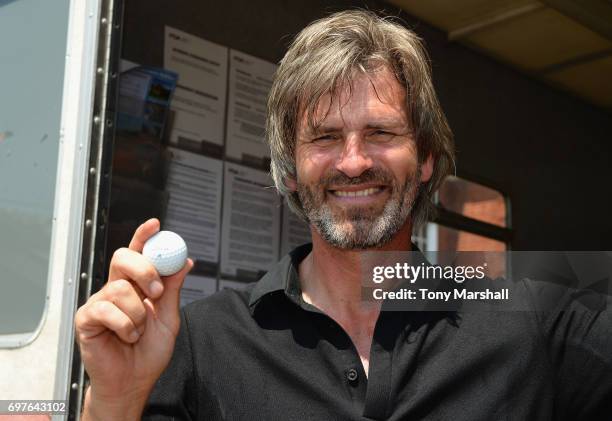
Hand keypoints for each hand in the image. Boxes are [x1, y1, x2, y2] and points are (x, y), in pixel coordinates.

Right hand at [75, 219, 192, 418]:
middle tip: (157, 290)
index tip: (156, 224)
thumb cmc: (149, 352)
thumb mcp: (169, 318)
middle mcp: (117, 288)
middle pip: (122, 257)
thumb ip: (174, 290)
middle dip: (143, 269)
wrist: (134, 381)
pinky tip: (126, 337)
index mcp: (137, 285)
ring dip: (138, 313)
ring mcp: (100, 302)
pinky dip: (124, 325)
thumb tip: (185, 262)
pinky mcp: (86, 318)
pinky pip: (105, 310)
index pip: (138, 253)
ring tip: (139, 330)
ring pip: (119, 288)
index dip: (144, 236)